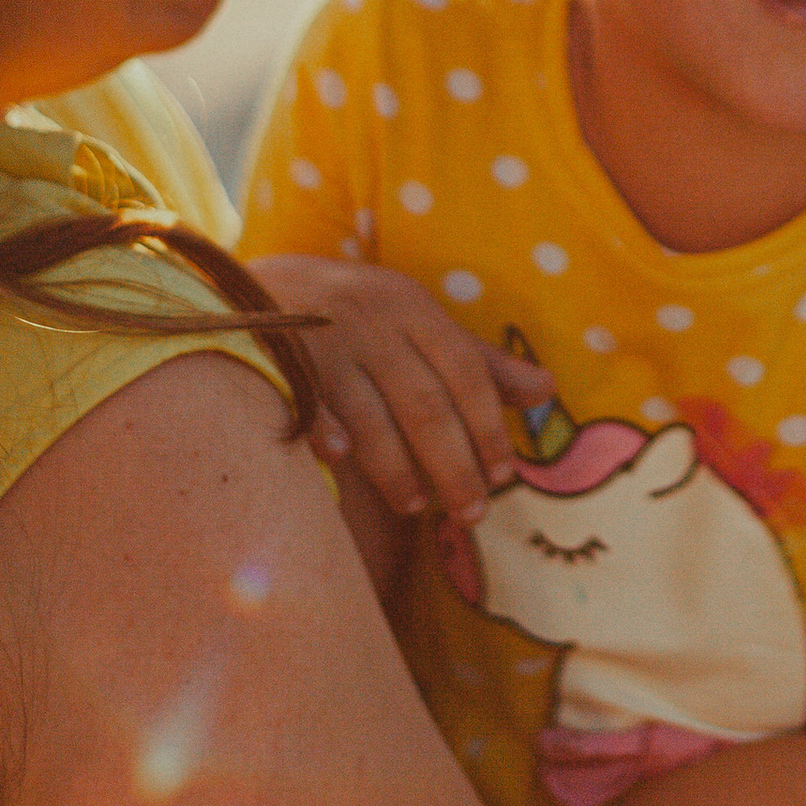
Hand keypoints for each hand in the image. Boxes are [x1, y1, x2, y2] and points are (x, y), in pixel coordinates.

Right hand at [247, 254, 553, 524]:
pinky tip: (339, 462)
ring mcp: (323, 341)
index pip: (465, 371)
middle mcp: (372, 320)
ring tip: (418, 506)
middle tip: (472, 513)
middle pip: (425, 404)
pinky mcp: (279, 362)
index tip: (503, 475)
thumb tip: (546, 391)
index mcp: (412, 307)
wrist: (259, 292)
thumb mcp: (418, 325)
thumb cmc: (358, 319)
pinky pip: (307, 406)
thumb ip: (480, 361)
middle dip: (453, 465)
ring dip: (397, 468)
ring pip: (371, 417)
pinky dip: (325, 431)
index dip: (486, 426)